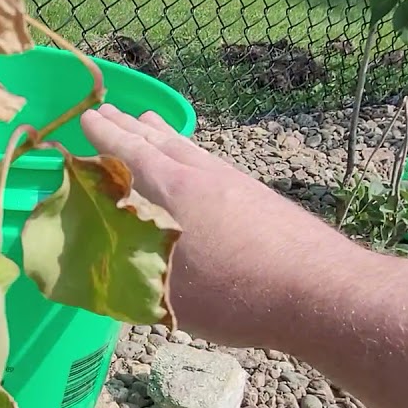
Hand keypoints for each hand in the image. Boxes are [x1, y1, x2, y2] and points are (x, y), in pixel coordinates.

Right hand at [80, 104, 363, 346]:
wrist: (320, 291)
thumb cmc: (236, 295)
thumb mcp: (169, 296)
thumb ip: (130, 278)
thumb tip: (94, 271)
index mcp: (174, 191)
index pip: (131, 153)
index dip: (106, 136)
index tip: (87, 116)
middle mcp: (204, 176)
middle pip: (160, 142)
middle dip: (130, 127)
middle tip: (110, 111)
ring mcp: (237, 183)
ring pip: (191, 149)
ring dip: (164, 135)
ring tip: (150, 122)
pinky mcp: (261, 198)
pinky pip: (214, 163)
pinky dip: (194, 155)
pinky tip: (200, 164)